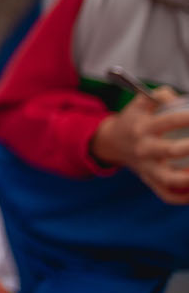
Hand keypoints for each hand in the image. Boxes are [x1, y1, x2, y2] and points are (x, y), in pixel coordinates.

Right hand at [92, 87, 188, 203]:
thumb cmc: (134, 120)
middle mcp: (144, 149)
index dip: (187, 118)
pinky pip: (167, 194)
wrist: (113, 143)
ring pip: (168, 179)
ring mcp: (147, 167)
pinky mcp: (150, 181)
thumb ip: (160, 96)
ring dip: (188, 178)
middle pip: (169, 150)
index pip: (167, 121)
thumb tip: (180, 99)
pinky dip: (183, 196)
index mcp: (142, 127)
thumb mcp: (140, 103)